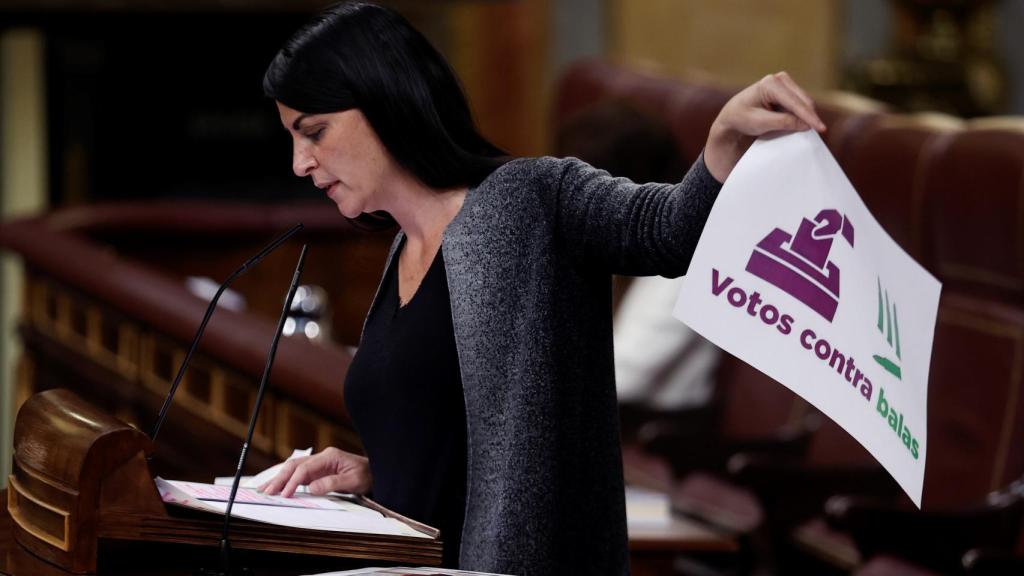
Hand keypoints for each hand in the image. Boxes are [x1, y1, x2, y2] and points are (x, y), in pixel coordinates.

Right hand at [259, 447, 371, 496]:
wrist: (374, 473)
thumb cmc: (366, 475)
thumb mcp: (353, 480)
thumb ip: (332, 483)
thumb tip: (311, 488)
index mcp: (329, 456)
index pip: (305, 468)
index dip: (293, 481)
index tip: (285, 494)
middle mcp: (321, 458)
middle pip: (294, 465)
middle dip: (279, 479)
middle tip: (266, 492)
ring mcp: (318, 464)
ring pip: (293, 469)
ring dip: (279, 479)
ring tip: (265, 489)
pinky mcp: (318, 471)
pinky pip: (298, 475)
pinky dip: (286, 480)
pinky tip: (277, 486)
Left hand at [704, 71, 826, 182]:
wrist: (732, 116)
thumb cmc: (741, 118)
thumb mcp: (760, 123)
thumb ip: (783, 122)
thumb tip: (806, 125)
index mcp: (770, 83)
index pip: (795, 103)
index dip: (809, 117)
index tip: (821, 129)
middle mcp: (779, 79)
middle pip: (803, 100)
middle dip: (810, 116)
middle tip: (818, 133)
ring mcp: (784, 83)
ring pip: (804, 102)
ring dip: (806, 116)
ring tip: (807, 131)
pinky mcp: (787, 90)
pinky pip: (800, 104)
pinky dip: (801, 115)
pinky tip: (800, 125)